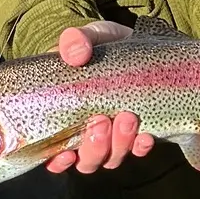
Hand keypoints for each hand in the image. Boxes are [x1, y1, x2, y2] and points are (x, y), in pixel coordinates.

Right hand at [45, 20, 157, 173]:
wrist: (138, 44)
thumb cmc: (104, 46)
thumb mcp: (91, 36)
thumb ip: (77, 40)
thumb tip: (74, 54)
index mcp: (65, 116)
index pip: (53, 153)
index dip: (57, 161)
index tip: (66, 154)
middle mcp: (87, 132)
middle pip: (86, 160)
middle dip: (95, 146)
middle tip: (103, 120)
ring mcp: (113, 135)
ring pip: (111, 158)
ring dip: (119, 144)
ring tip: (127, 117)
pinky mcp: (138, 132)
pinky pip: (138, 149)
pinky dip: (141, 147)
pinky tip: (146, 136)